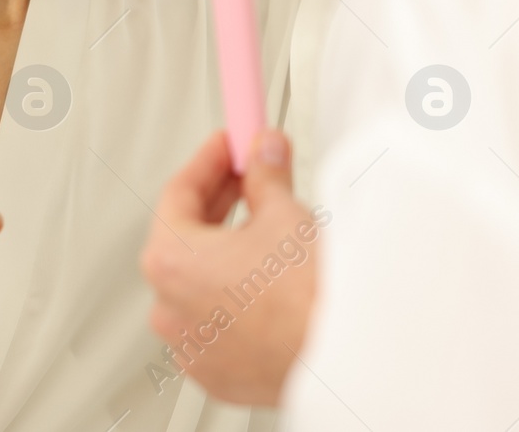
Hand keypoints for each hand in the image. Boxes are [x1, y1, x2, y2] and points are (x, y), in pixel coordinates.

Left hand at [140, 129, 324, 404]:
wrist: (348, 356)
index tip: (229, 145)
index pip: (177, 194)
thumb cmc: (308, 297)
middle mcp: (171, 311)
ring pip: (202, 284)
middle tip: (249, 175)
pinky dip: (238, 296)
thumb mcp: (284, 214)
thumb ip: (264, 175)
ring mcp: (195, 348)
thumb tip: (264, 155)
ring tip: (267, 225)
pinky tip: (270, 279)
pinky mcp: (223, 374)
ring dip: (228, 250)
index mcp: (171, 265)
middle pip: (185, 238)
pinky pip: (220, 323)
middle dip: (220, 201)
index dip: (209, 161)